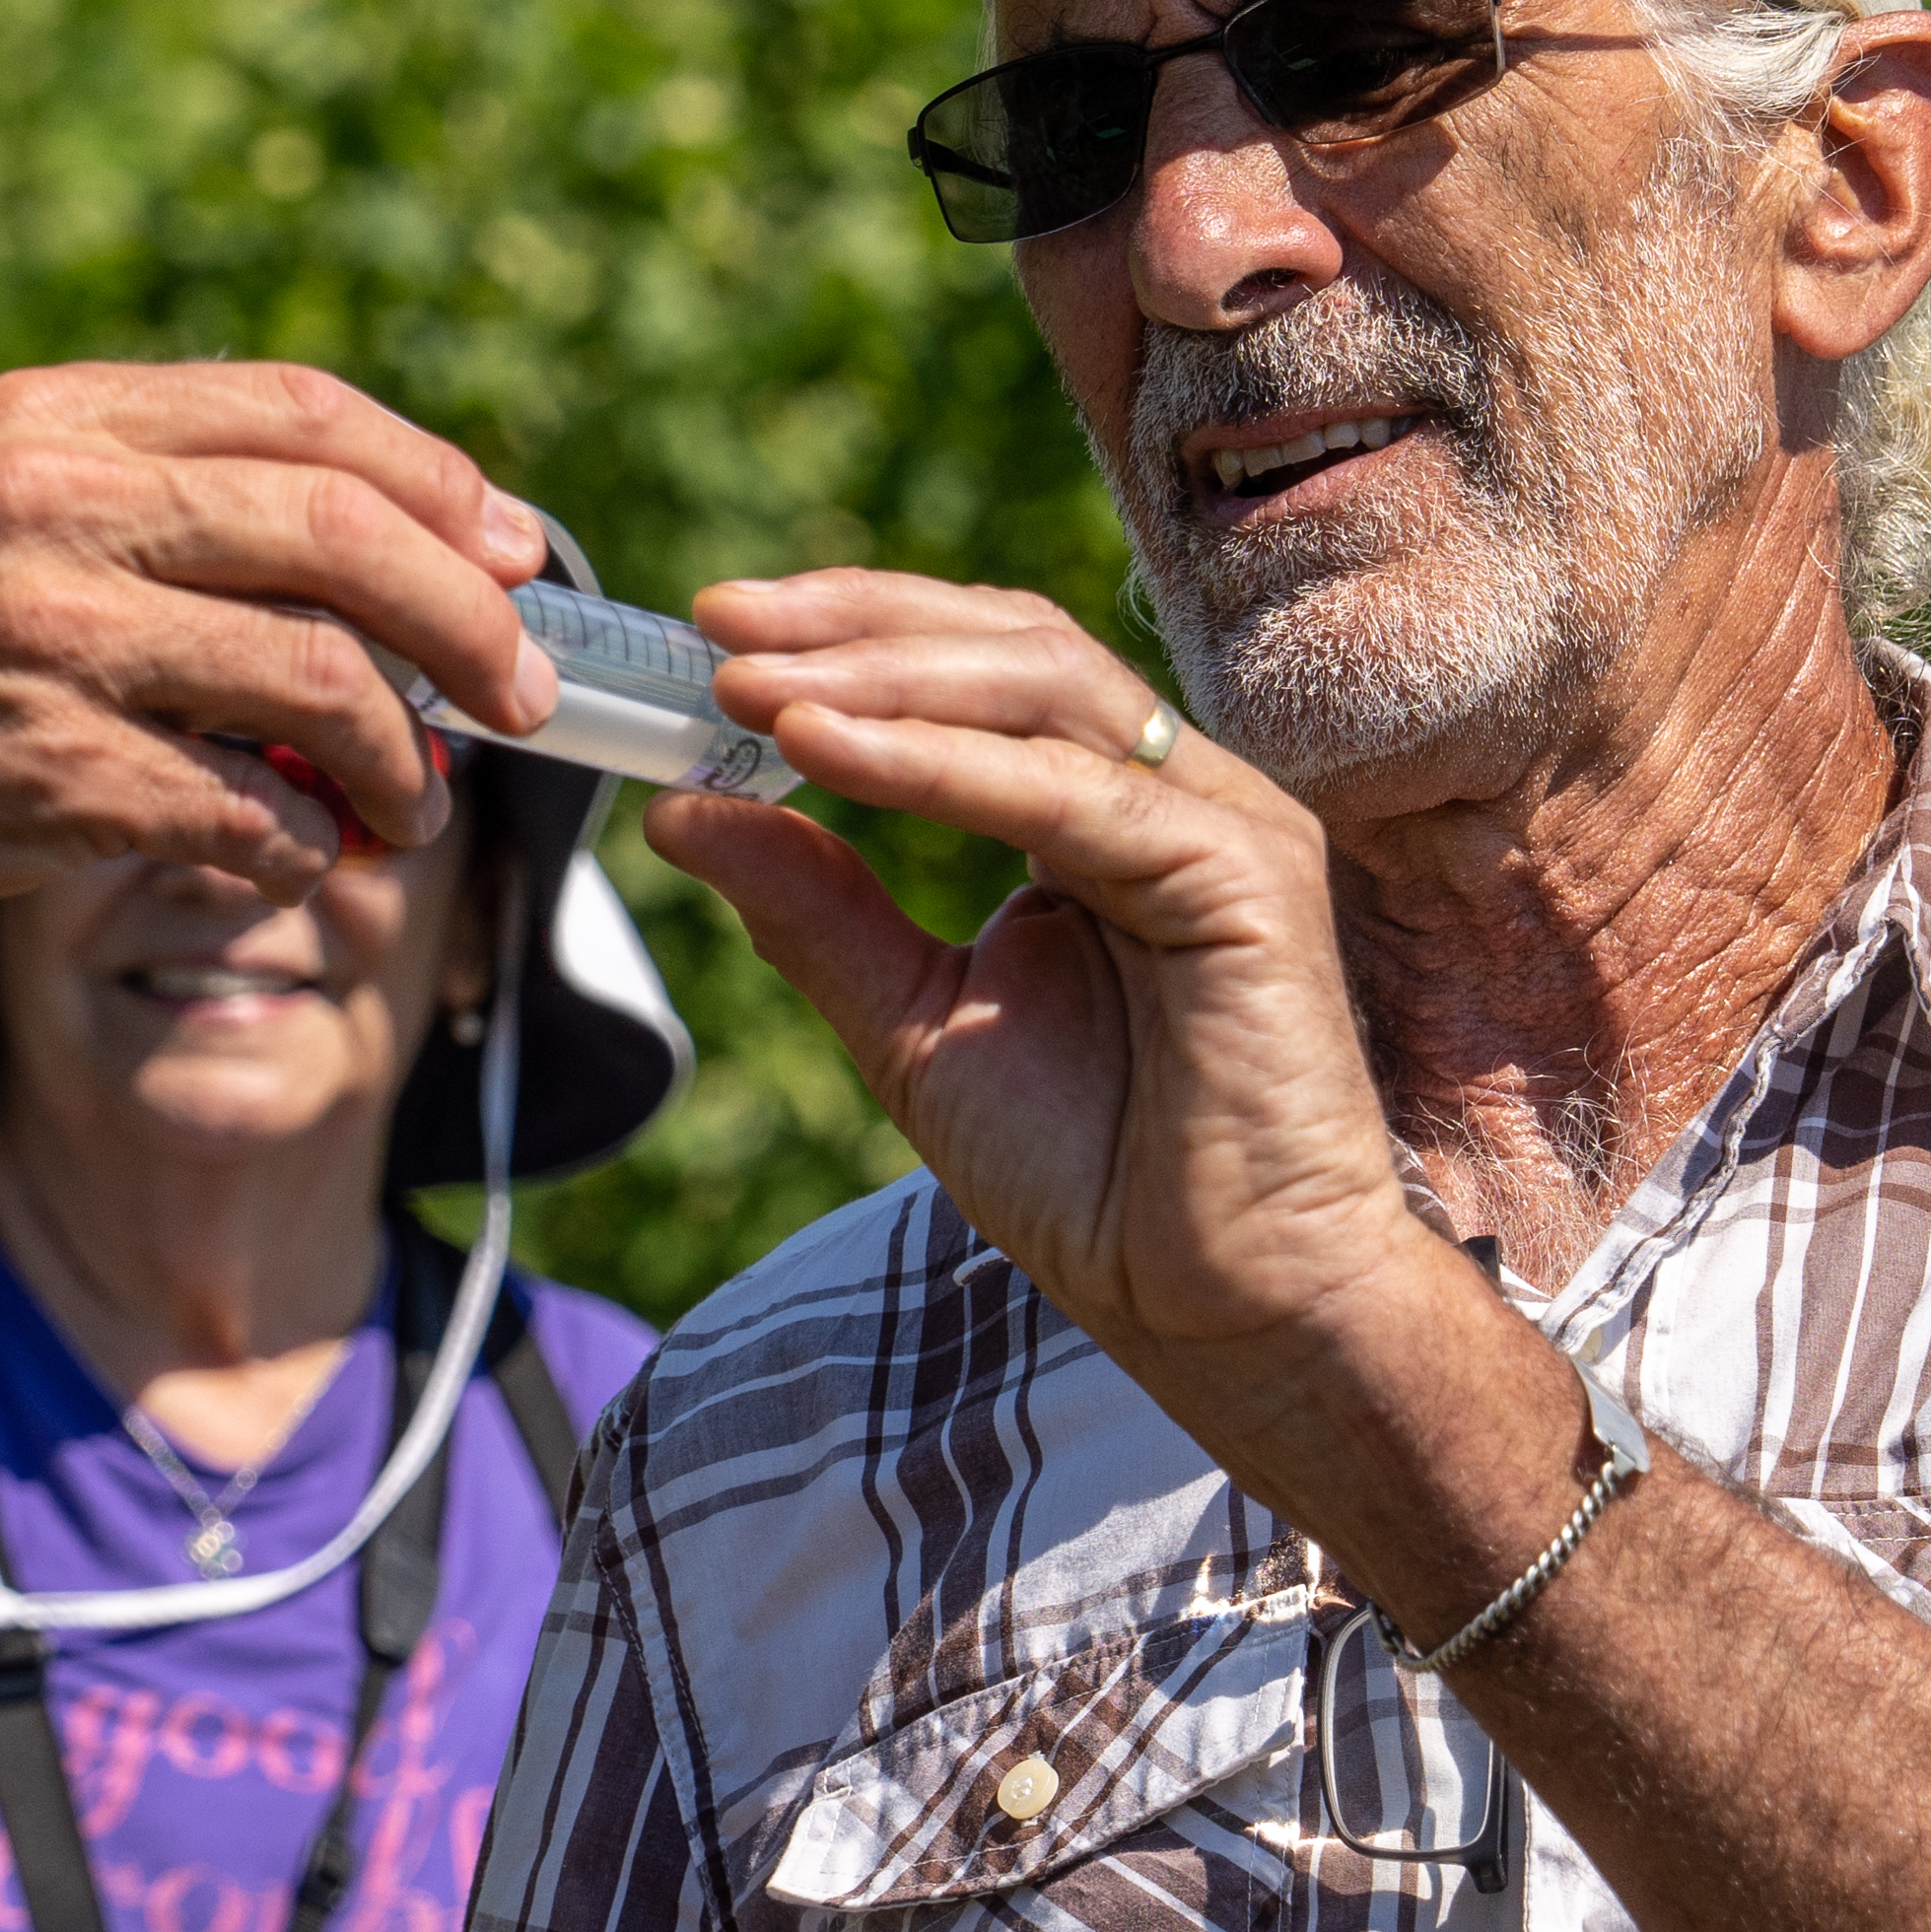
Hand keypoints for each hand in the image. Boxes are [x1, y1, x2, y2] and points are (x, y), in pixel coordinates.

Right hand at [0, 364, 552, 950]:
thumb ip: (135, 509)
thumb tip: (354, 562)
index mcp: (48, 422)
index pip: (305, 414)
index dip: (441, 481)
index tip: (512, 549)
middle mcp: (54, 505)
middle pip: (347, 533)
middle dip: (473, 622)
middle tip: (525, 696)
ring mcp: (48, 639)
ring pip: (320, 681)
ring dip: (401, 758)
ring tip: (409, 806)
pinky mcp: (40, 777)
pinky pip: (242, 814)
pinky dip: (296, 848)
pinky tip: (283, 857)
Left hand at [649, 572, 1439, 1387]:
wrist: (1222, 1309)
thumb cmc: (1095, 1177)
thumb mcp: (913, 1026)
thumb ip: (817, 911)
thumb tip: (683, 805)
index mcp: (1101, 812)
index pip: (981, 667)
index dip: (851, 630)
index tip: (713, 632)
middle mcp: (1171, 794)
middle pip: (1013, 646)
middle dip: (853, 622)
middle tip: (716, 625)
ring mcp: (1222, 823)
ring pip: (1044, 689)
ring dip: (882, 675)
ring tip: (750, 687)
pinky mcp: (1246, 876)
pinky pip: (1068, 795)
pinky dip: (937, 763)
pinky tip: (824, 749)